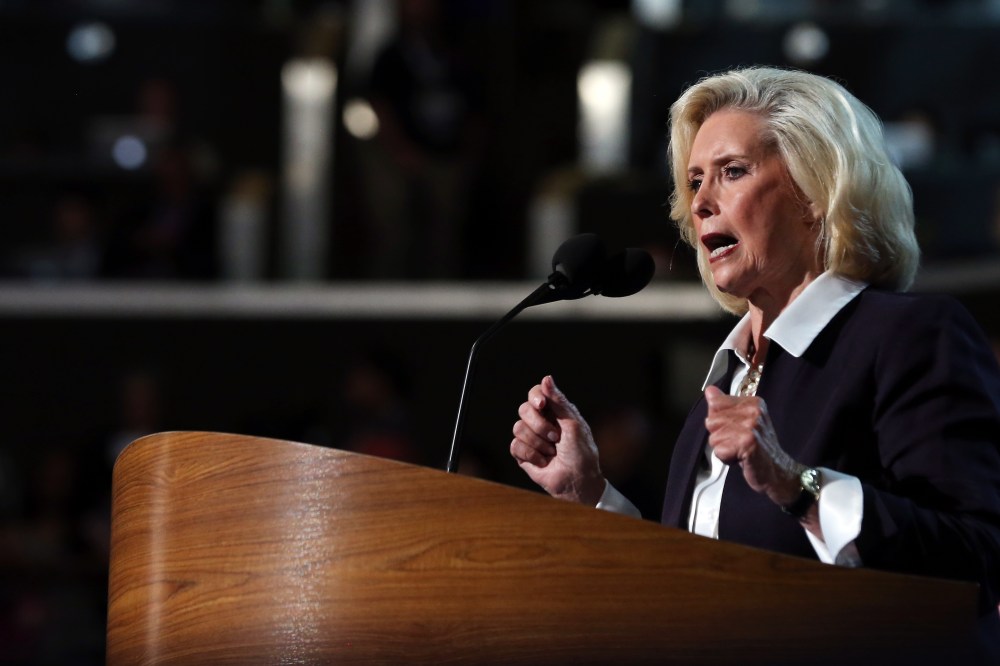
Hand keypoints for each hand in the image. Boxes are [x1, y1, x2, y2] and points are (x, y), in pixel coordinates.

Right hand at [510, 375, 604, 504]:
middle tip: (555, 437)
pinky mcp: (523, 454)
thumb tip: (546, 378)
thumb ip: (558, 401)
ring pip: (518, 428)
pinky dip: (531, 455)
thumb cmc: (582, 453)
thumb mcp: (574, 423)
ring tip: (552, 453)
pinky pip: (515, 445)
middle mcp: (541, 422)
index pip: (536, 393)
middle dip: (539, 425)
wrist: (577, 482)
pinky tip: (543, 461)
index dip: (535, 397)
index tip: (542, 405)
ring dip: (538, 443)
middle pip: (523, 409)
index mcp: (555, 412)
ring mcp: (531, 438)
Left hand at [703, 385, 803, 508]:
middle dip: (720, 436)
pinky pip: (720, 451)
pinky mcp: (748, 442)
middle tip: (738, 443)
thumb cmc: (759, 449)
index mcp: (752, 402)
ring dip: (723, 449)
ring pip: (714, 437)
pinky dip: (727, 459)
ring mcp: (752, 426)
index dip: (720, 422)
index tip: (736, 429)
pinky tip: (741, 458)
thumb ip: (724, 406)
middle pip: (711, 421)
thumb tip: (710, 391)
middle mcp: (753, 411)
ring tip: (740, 451)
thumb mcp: (742, 422)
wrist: (778, 471)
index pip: (715, 404)